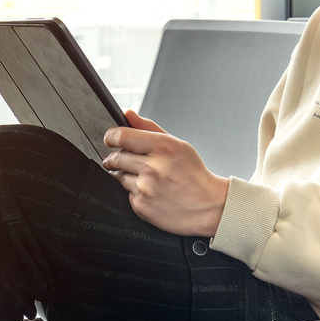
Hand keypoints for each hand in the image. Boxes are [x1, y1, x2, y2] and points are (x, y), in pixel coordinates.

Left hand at [102, 109, 230, 237]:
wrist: (209, 206)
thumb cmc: (194, 174)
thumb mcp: (177, 144)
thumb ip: (149, 128)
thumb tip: (128, 113)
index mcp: (163, 147)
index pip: (122, 136)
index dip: (111, 137)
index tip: (110, 139)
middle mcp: (152, 167)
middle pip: (116, 157)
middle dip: (117, 157)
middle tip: (127, 160)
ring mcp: (145, 188)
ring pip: (119, 175)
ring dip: (126, 174)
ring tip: (147, 178)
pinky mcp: (141, 206)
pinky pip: (126, 193)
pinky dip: (135, 192)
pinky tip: (151, 192)